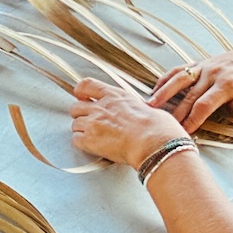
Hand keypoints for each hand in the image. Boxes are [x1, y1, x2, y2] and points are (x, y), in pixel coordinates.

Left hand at [68, 77, 187, 169]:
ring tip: (94, 137)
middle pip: (76, 107)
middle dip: (80, 115)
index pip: (87, 85)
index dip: (81, 92)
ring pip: (75, 124)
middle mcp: (101, 107)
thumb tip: (138, 113)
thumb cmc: (158, 128)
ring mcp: (94, 122)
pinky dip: (82, 143)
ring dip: (82, 131)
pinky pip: (76, 140)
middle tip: (89, 122)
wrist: (154, 143)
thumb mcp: (148, 108)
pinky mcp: (90, 139)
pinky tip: (92, 147)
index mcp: (116, 96)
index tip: (81, 96)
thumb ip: (133, 108)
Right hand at [148, 40, 232, 130]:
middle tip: (161, 126)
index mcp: (228, 83)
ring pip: (180, 80)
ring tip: (150, 105)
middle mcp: (213, 73)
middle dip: (174, 113)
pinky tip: (156, 87)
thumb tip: (227, 111)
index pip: (204, 105)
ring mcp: (206, 67)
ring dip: (163, 92)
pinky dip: (167, 78)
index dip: (192, 119)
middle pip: (188, 96)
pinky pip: (181, 69)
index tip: (183, 132)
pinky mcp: (204, 63)